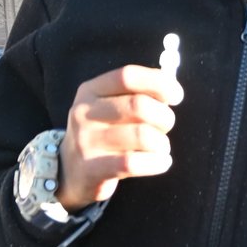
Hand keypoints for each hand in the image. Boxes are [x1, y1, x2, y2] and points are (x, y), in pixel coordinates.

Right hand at [57, 65, 181, 208]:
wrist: (69, 170)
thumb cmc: (103, 134)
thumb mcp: (109, 108)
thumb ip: (137, 95)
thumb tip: (171, 89)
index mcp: (90, 90)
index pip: (127, 76)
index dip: (158, 82)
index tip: (177, 95)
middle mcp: (84, 112)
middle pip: (138, 105)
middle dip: (164, 117)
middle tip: (165, 127)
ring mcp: (86, 140)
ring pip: (141, 135)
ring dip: (161, 143)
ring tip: (160, 148)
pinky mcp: (92, 168)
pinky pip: (133, 163)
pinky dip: (156, 162)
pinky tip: (161, 162)